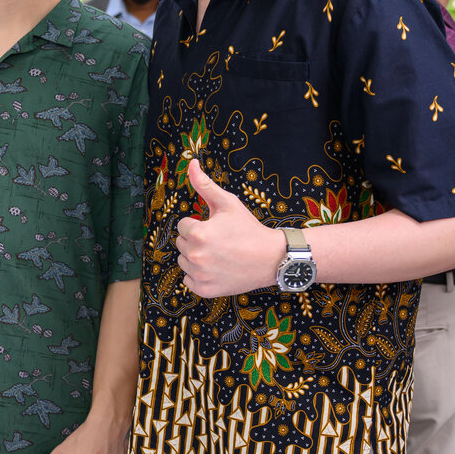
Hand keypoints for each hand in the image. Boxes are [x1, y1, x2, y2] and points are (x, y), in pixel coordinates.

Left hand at [176, 159, 277, 297]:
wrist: (271, 258)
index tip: (218, 229)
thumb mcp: (228, 203)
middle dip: (197, 240)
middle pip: (183, 243)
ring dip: (196, 257)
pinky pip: (189, 280)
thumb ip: (205, 184)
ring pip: (184, 261)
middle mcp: (195, 255)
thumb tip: (191, 163)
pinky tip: (217, 269)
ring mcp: (199, 275)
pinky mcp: (204, 290)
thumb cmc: (249, 229)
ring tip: (219, 255)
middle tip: (220, 242)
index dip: (200, 224)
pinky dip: (199, 275)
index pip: (184, 225)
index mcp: (197, 233)